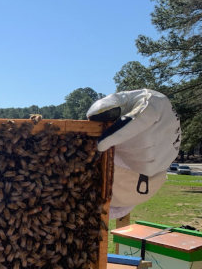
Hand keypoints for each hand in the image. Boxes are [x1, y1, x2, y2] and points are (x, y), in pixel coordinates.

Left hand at [87, 89, 179, 216]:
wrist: (152, 116)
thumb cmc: (131, 108)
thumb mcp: (119, 101)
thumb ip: (105, 105)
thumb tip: (94, 115)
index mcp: (157, 104)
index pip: (140, 121)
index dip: (119, 135)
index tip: (100, 145)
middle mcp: (170, 121)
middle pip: (144, 142)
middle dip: (122, 145)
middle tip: (111, 143)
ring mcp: (174, 139)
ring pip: (146, 156)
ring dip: (127, 154)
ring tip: (123, 145)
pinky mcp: (171, 155)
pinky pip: (149, 167)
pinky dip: (134, 163)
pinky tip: (131, 153)